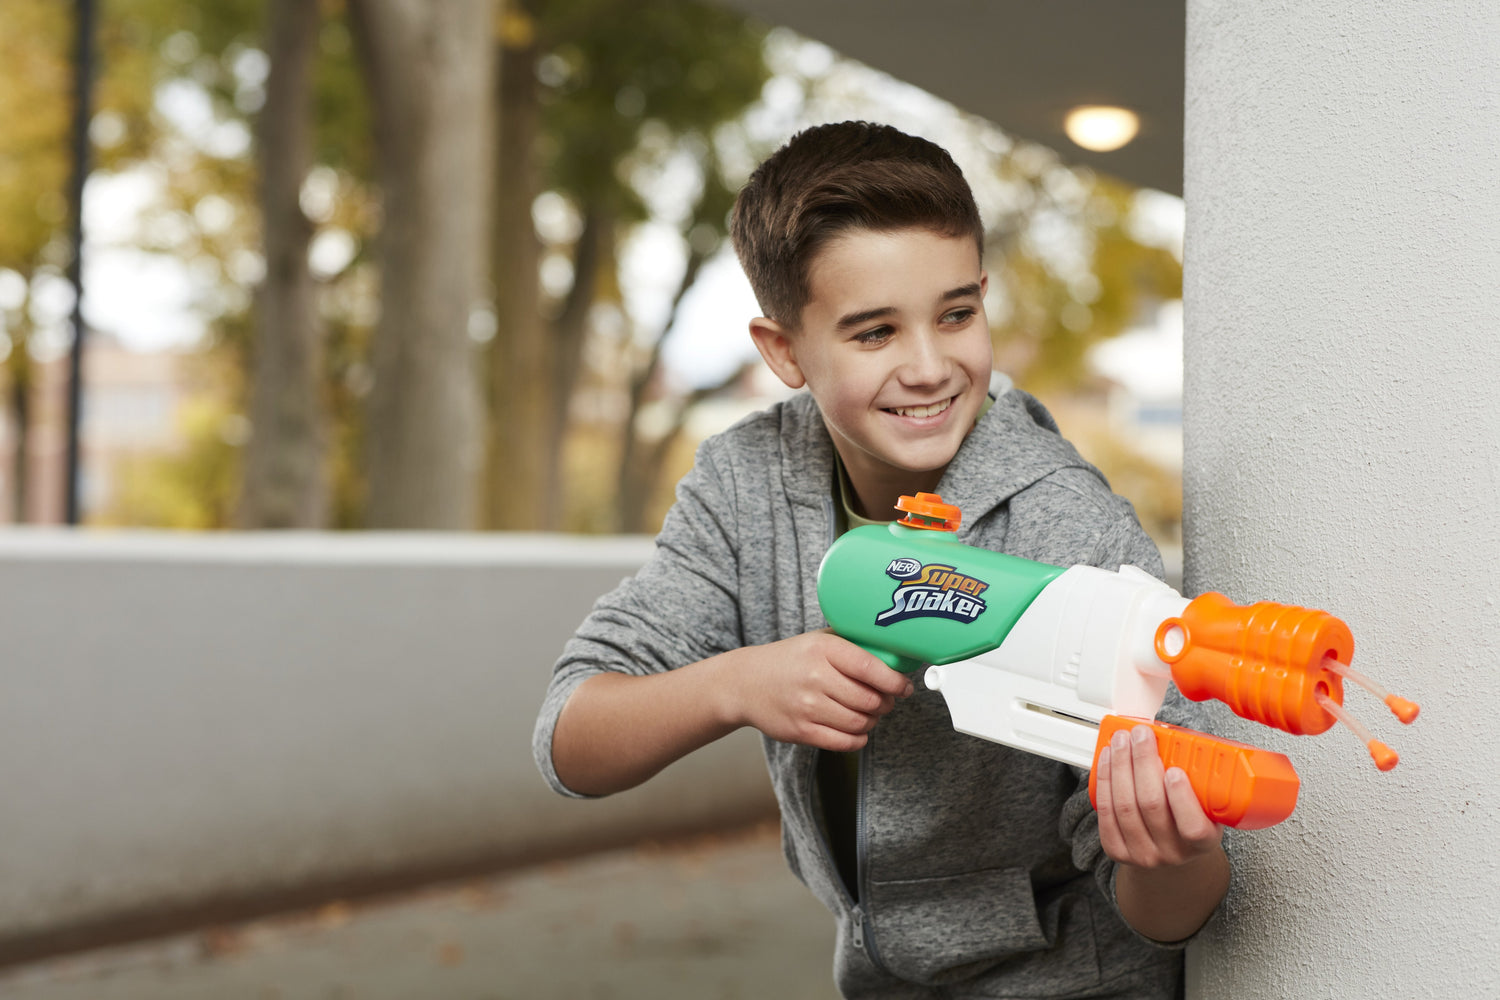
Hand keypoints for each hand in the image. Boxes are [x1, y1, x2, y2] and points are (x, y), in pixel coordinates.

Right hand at [727, 630, 913, 750]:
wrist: (745, 683)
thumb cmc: (788, 660)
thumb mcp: (817, 640)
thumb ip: (851, 645)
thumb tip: (893, 655)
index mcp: (823, 649)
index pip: (870, 668)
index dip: (895, 681)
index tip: (904, 686)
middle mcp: (815, 677)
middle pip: (869, 699)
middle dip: (886, 703)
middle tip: (886, 700)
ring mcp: (807, 706)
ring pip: (860, 722)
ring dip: (872, 720)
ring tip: (869, 713)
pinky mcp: (801, 730)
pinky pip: (844, 742)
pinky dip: (858, 738)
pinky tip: (856, 729)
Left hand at [1095, 725, 1223, 869]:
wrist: (1170, 848)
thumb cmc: (1190, 817)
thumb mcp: (1208, 803)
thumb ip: (1200, 779)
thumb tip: (1179, 737)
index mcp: (1203, 842)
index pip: (1193, 826)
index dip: (1181, 797)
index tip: (1174, 769)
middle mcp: (1173, 853)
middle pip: (1150, 805)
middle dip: (1142, 762)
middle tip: (1140, 735)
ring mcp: (1143, 854)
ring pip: (1124, 805)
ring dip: (1119, 766)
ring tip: (1121, 740)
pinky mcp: (1117, 849)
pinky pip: (1106, 812)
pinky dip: (1104, 780)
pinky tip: (1107, 759)